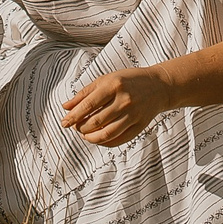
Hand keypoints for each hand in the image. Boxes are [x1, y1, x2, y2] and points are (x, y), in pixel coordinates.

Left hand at [60, 66, 178, 146]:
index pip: (88, 105)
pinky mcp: (140, 125)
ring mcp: (134, 114)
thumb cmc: (127, 81)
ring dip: (91, 138)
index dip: (73, 116)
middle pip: (96, 121)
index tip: (64, 123)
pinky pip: (120, 139)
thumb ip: (84, 93)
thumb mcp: (105, 80)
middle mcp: (124, 100)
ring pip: (107, 134)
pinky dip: (106, 142)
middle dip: (81, 128)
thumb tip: (65, 107)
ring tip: (84, 134)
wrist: (158, 86)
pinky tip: (98, 139)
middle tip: (75, 127)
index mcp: (113, 85)